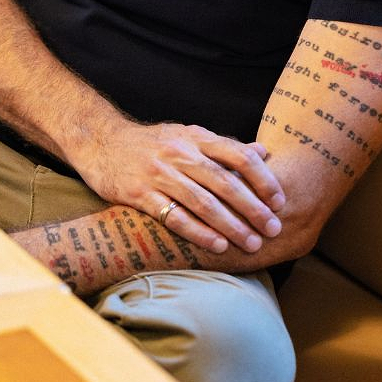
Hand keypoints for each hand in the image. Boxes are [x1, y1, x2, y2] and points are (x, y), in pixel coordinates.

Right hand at [75, 118, 284, 254]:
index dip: (262, 178)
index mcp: (195, 138)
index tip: (280, 200)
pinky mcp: (139, 193)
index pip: (237, 155)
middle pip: (224, 181)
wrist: (100, 141)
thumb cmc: (151, 143)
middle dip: (252, 207)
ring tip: (250, 244)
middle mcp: (179, 153)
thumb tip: (263, 153)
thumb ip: (223, 147)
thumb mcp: (187, 136)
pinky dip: (198, 231)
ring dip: (230, 225)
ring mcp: (159, 173)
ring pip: (202, 201)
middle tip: (273, 229)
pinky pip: (174, 216)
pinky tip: (216, 245)